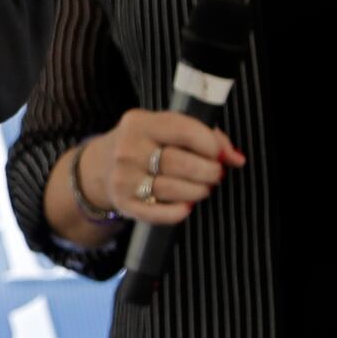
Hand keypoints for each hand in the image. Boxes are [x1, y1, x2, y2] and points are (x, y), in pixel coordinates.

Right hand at [82, 111, 237, 234]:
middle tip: (216, 174)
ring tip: (203, 188)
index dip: (211, 145)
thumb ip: (204, 135)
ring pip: (173, 189)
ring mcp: (124, 178)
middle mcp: (128, 149)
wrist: (100, 166)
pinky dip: (179, 212)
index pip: (185, 131)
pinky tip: (187, 205)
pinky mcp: (125, 204)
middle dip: (209, 171)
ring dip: (198, 191)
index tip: (221, 154)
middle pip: (181, 163)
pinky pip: (159, 213)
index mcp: (140, 123)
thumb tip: (236, 158)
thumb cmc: (144, 144)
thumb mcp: (165, 128)